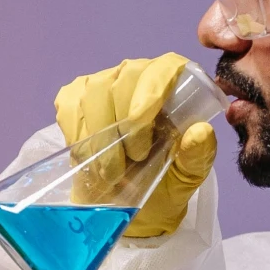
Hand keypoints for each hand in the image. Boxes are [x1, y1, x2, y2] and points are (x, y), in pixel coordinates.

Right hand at [54, 52, 216, 237]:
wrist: (132, 201)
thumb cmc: (166, 179)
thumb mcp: (189, 174)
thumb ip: (198, 155)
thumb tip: (200, 132)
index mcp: (172, 84)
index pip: (163, 68)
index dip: (151, 93)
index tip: (144, 131)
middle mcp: (136, 74)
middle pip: (124, 79)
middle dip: (125, 124)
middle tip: (133, 160)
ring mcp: (102, 83)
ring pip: (94, 95)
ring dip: (101, 137)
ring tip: (113, 170)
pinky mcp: (73, 98)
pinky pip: (70, 107)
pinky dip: (78, 136)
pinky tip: (89, 157)